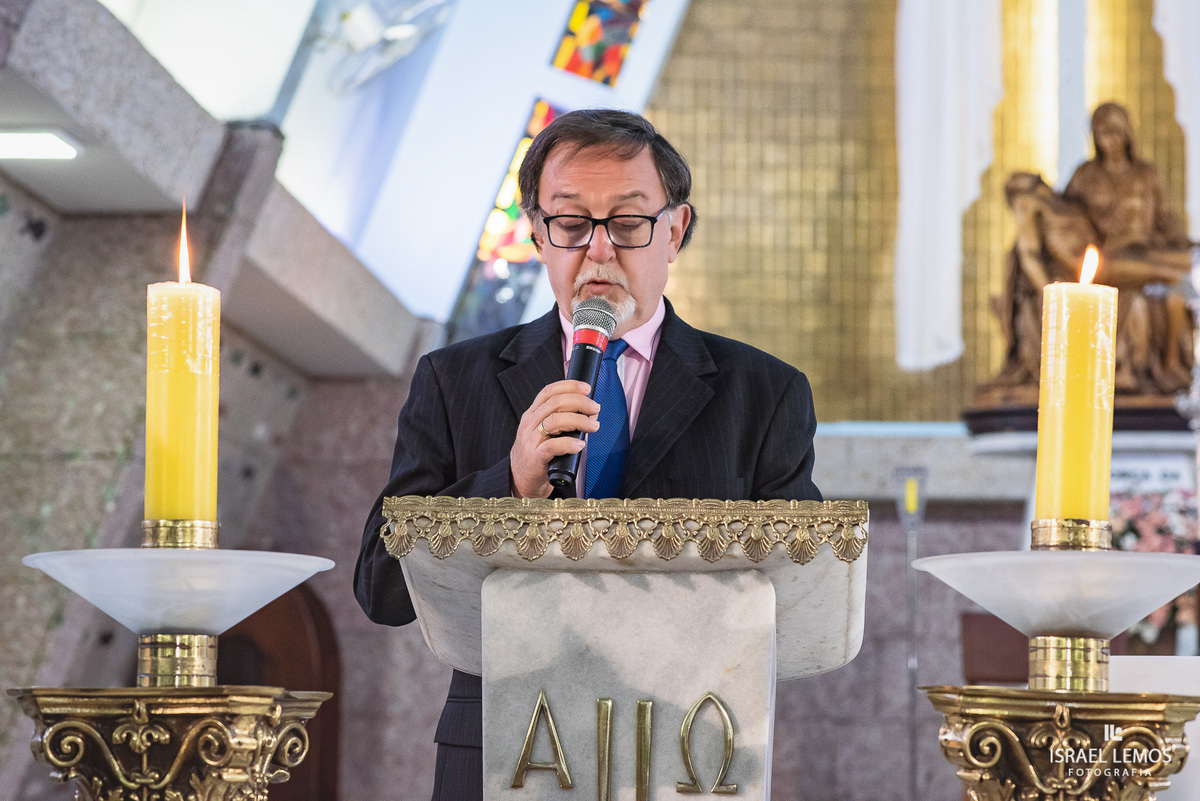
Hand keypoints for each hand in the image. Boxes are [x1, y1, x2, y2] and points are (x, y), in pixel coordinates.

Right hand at [510, 380, 598, 498]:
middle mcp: (530, 423)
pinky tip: (580, 444)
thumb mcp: (546, 431)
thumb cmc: (539, 453)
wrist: (521, 478)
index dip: (569, 386)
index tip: (586, 388)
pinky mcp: (535, 458)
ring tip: (592, 426)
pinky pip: (552, 446)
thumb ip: (564, 419)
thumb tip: (591, 412)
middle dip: (579, 402)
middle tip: (595, 408)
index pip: (549, 391)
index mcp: (533, 414)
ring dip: (578, 420)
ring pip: (554, 421)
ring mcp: (531, 440)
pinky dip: (569, 443)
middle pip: (555, 403)